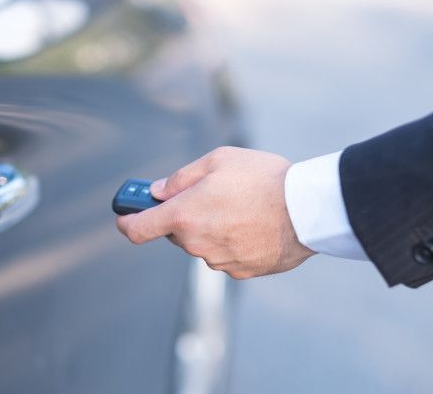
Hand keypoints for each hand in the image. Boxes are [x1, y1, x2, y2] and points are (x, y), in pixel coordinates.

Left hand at [116, 147, 314, 278]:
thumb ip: (181, 178)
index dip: (127, 222)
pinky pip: (225, 255)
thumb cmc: (263, 178)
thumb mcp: (218, 161)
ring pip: (201, 244)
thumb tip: (158, 192)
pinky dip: (231, 241)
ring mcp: (219, 261)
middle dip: (183, 216)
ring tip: (240, 207)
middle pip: (175, 233)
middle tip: (203, 197)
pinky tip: (252, 224)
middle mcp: (196, 243)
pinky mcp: (240, 271)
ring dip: (210, 228)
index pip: (139, 229)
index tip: (124, 217)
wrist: (309, 208)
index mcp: (184, 215)